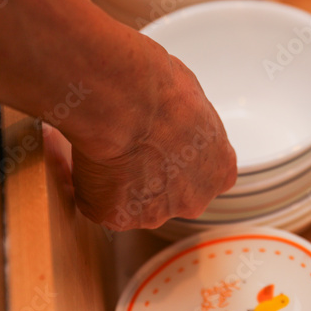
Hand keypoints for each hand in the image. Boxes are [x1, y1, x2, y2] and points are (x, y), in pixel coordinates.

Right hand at [69, 52, 237, 230]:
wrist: (128, 103)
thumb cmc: (164, 92)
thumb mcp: (195, 100)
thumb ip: (191, 125)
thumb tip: (174, 117)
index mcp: (219, 170)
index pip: (203, 176)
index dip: (180, 162)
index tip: (164, 146)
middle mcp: (193, 199)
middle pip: (172, 196)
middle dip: (153, 176)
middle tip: (134, 147)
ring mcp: (155, 214)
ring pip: (135, 203)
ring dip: (123, 184)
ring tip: (111, 149)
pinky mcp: (117, 218)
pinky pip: (100, 205)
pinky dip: (91, 187)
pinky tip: (92, 159)